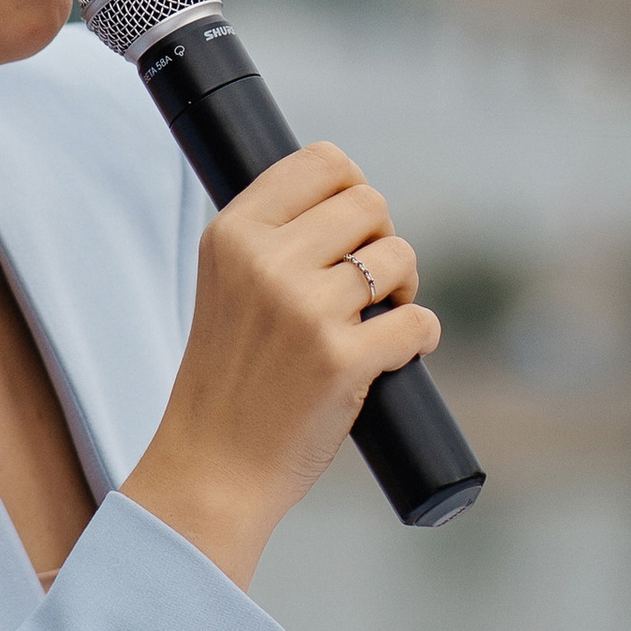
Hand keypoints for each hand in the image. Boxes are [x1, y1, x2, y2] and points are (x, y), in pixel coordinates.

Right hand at [122, 144, 437, 587]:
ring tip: (377, 321)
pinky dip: (420, 338)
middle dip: (382, 241)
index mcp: (233, 234)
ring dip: (404, 288)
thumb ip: (274, 241)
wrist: (211, 469)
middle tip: (370, 286)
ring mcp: (305, 310)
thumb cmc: (229, 380)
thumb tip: (355, 201)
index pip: (321, 161)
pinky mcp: (342, 359)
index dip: (353, 188)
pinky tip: (395, 356)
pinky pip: (420, 321)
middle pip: (369, 204)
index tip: (353, 228)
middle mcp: (266, 262)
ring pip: (400, 257)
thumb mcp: (226, 287)